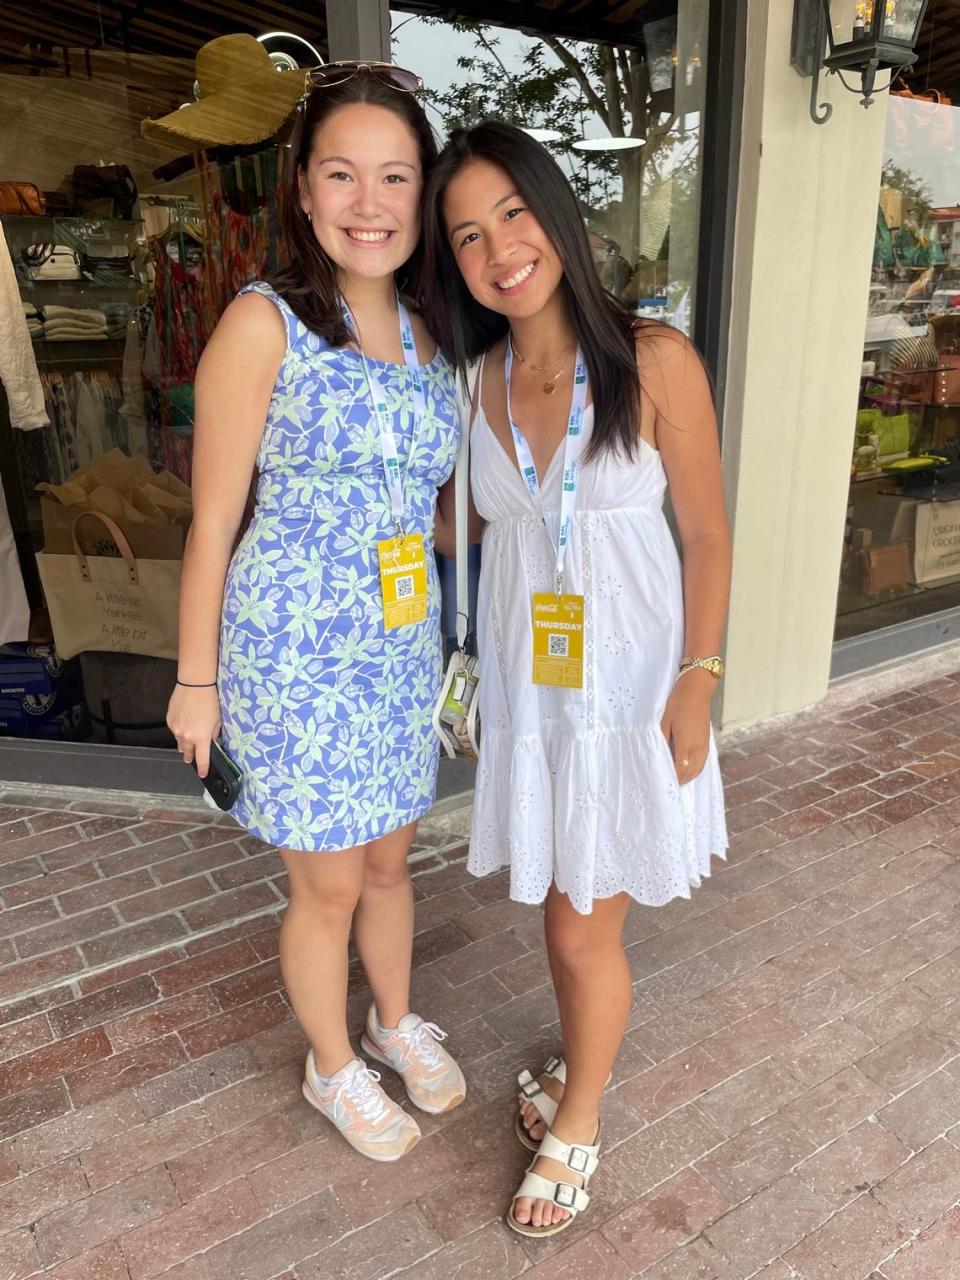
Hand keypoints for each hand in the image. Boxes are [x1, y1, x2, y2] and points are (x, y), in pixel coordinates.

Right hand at [166, 685, 221, 777]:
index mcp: (201, 738)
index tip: (203, 774)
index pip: (202, 760)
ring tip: (189, 740)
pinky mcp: (169, 721)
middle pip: (188, 753)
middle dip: (191, 757)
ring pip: (180, 742)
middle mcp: (187, 736)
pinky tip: (185, 722)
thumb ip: (213, 735)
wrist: (194, 685)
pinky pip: (175, 731)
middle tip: (191, 759)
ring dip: (185, 743)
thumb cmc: (210, 701)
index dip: (203, 769)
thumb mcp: (217, 720)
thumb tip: (211, 743)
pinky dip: (179, 731)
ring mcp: (176, 729)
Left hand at [659, 669, 715, 785]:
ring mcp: (704, 744)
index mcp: (686, 743)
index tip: (662, 783)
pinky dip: (695, 769)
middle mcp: (698, 747)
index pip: (680, 770)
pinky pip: (703, 761)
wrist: (697, 689)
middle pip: (690, 773)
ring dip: (688, 777)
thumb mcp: (664, 720)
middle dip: (679, 781)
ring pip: (698, 769)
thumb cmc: (678, 702)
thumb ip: (661, 739)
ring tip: (677, 781)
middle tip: (668, 786)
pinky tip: (688, 769)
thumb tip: (657, 755)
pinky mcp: (707, 740)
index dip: (672, 778)